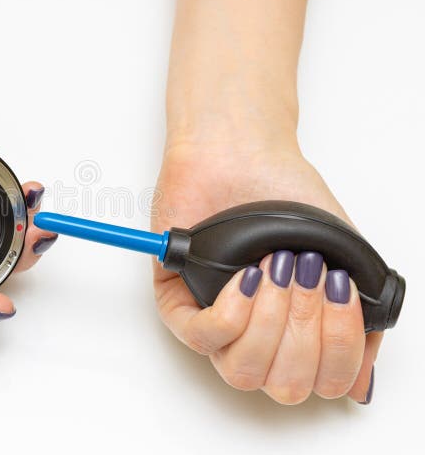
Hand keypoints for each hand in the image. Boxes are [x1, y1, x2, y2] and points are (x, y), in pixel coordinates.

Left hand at [152, 138, 377, 403]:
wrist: (243, 151)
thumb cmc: (286, 197)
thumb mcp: (344, 254)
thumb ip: (360, 317)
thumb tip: (359, 385)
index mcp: (295, 333)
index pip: (320, 383)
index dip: (339, 352)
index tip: (343, 293)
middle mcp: (256, 336)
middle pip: (285, 384)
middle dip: (307, 332)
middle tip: (307, 272)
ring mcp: (215, 321)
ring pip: (243, 370)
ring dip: (270, 321)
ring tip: (277, 267)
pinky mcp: (175, 300)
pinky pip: (201, 339)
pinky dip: (232, 312)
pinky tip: (246, 276)